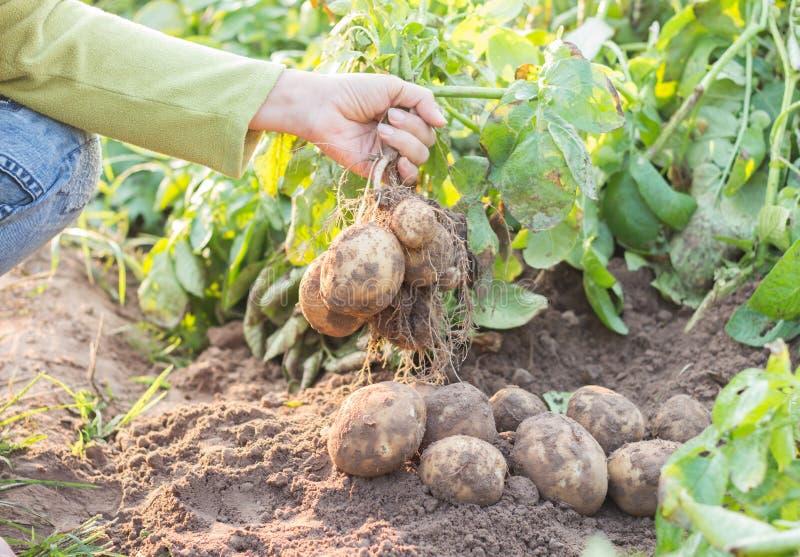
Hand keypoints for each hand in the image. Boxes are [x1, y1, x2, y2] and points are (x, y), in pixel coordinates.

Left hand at [250, 69, 445, 182]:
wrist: (324, 108)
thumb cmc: (354, 92)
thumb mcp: (394, 87)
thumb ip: (423, 100)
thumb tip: (444, 123)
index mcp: (404, 118)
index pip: (430, 126)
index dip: (423, 119)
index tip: (400, 108)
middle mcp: (400, 138)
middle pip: (427, 143)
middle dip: (412, 129)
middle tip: (388, 117)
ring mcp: (390, 156)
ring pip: (418, 159)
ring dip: (405, 144)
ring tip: (381, 132)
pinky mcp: (378, 172)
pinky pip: (405, 180)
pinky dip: (408, 171)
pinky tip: (399, 161)